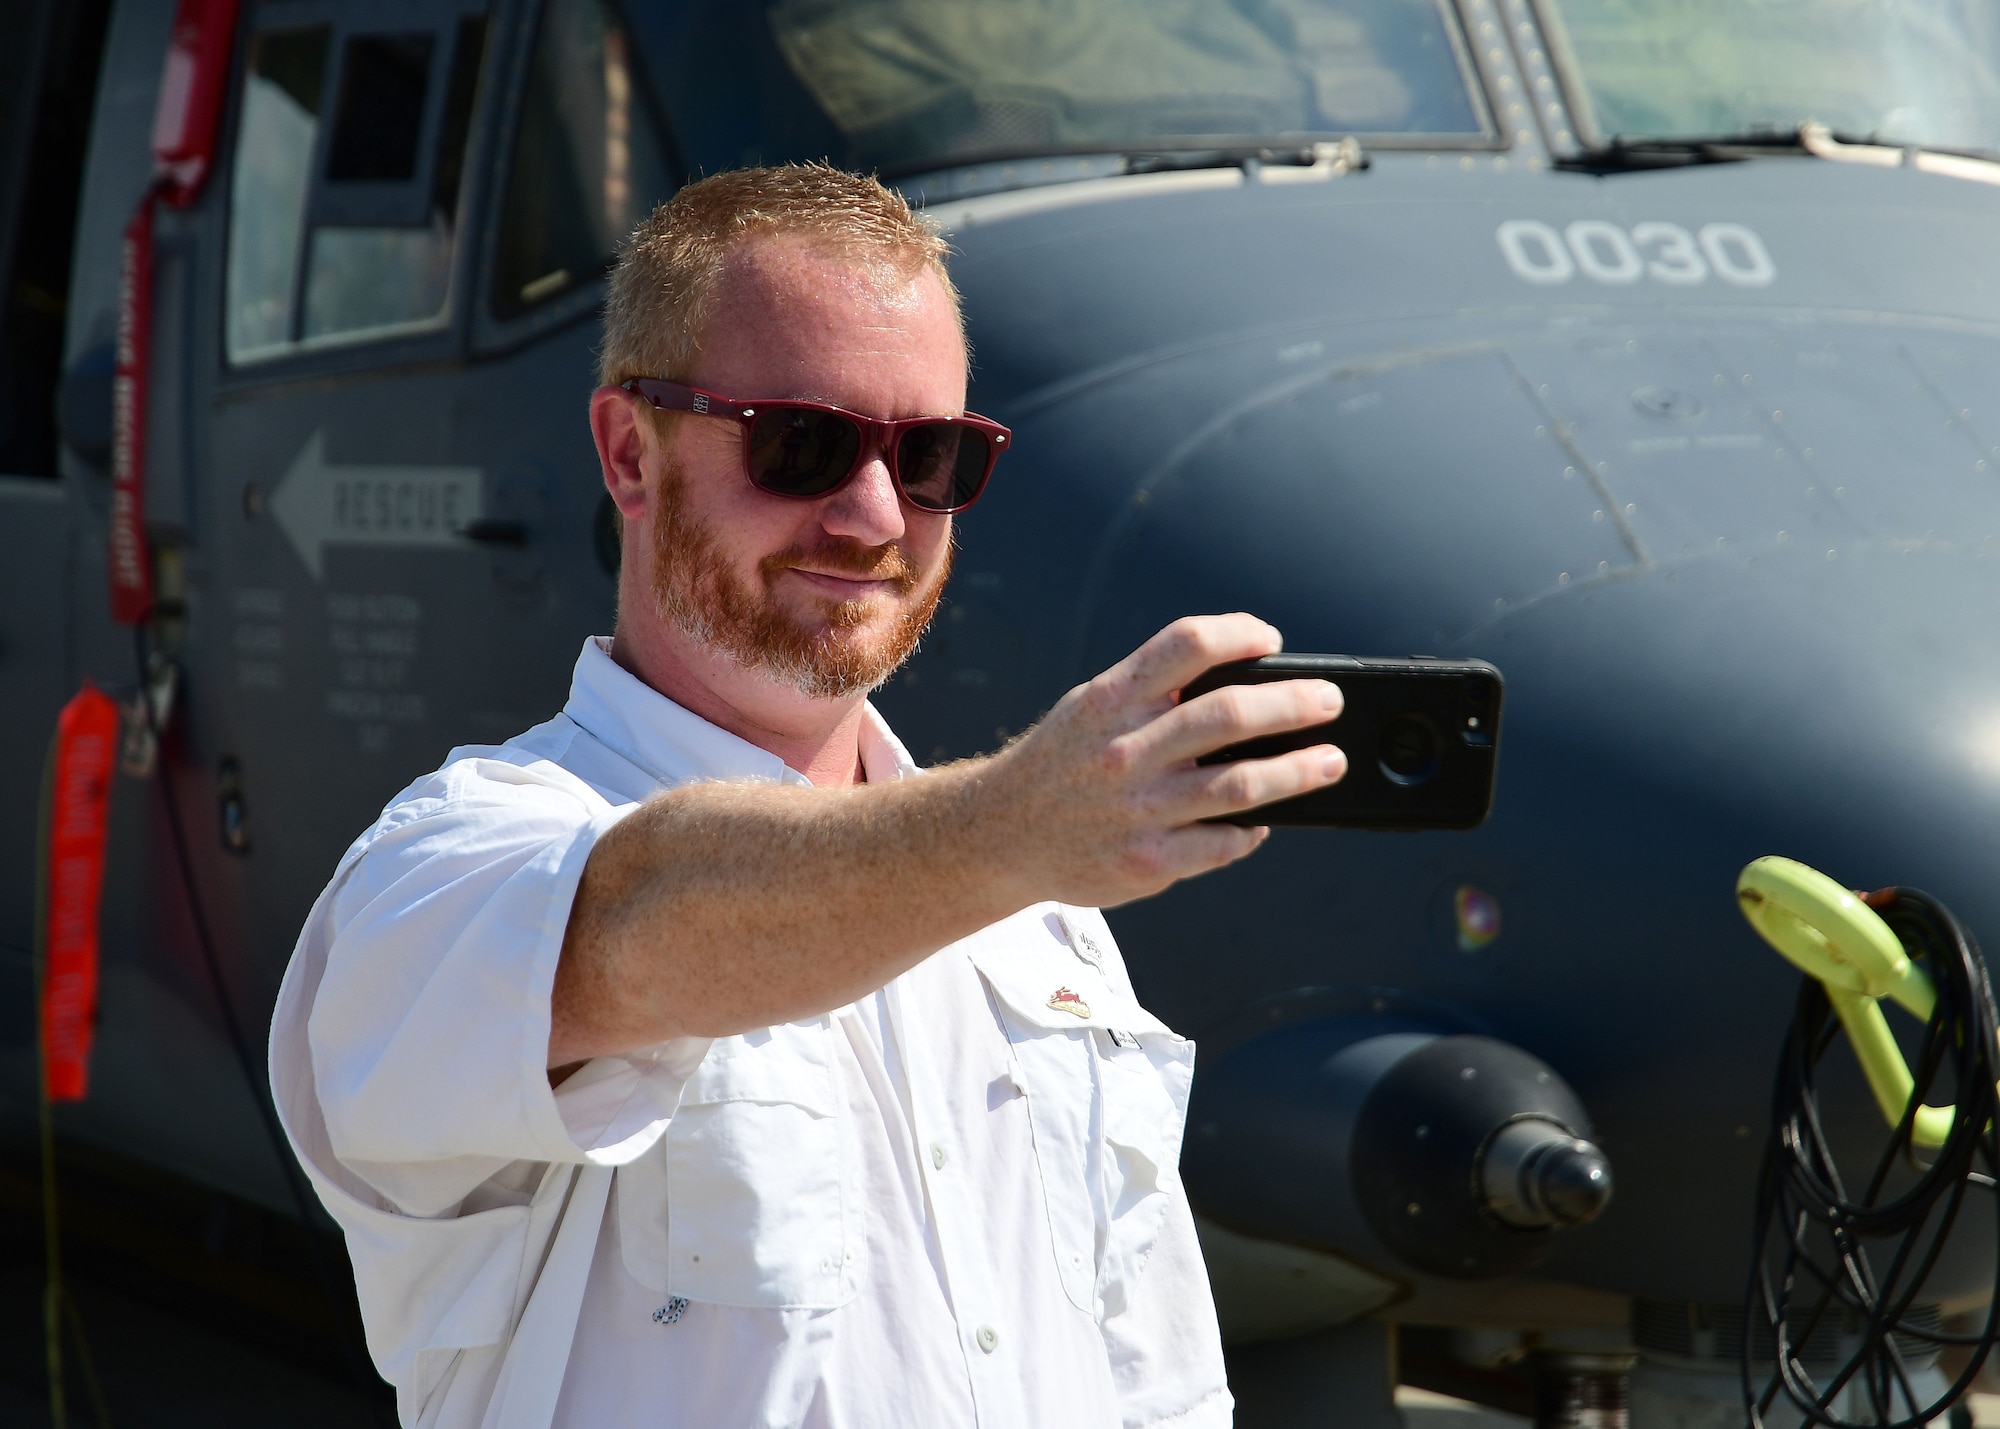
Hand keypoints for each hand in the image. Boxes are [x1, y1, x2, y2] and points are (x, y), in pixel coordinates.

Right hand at [980, 614, 1345, 907]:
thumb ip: (1154, 690)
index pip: (1186, 645)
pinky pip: (1221, 844)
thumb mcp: (1092, 706)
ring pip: (1240, 785)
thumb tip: (1244, 680)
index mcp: (1112, 699)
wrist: (1000, 834)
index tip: (1271, 641)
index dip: (1239, 635)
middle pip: (1228, 714)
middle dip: (1294, 705)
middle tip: (1328, 702)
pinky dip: (1251, 831)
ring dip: (1297, 771)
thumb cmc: (1063, 762)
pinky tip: (1262, 823)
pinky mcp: (1146, 861)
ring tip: (1329, 762)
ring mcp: (1137, 809)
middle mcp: (1125, 750)